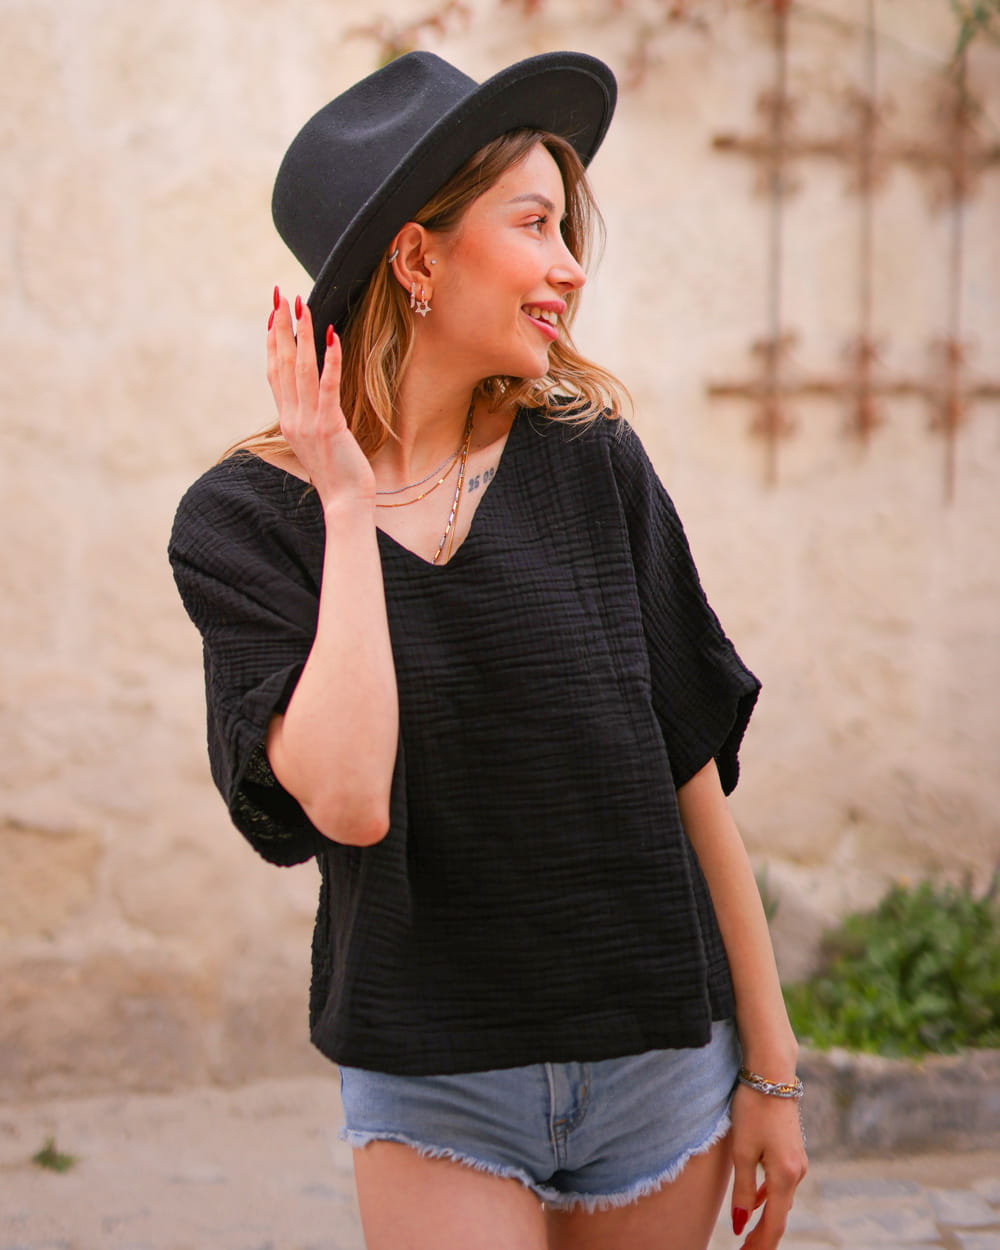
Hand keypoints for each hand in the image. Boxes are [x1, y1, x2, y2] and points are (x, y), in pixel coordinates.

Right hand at [266, 289, 374, 505]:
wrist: (344, 501)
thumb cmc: (337, 472)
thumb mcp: (316, 440)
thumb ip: (309, 416)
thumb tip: (310, 396)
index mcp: (287, 419)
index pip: (274, 372)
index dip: (271, 342)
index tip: (272, 315)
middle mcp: (292, 417)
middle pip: (280, 363)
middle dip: (280, 327)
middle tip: (279, 296)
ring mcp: (308, 422)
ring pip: (300, 370)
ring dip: (301, 335)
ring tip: (302, 306)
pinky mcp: (329, 426)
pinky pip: (327, 387)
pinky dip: (329, 360)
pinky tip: (332, 336)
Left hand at [729, 1082, 807, 1247]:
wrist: (771, 1073)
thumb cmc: (753, 1108)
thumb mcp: (742, 1151)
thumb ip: (743, 1190)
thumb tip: (740, 1224)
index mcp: (785, 1176)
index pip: (773, 1224)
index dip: (760, 1245)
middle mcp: (797, 1172)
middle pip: (779, 1215)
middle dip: (762, 1237)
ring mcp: (797, 1160)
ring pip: (781, 1199)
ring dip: (765, 1218)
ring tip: (748, 1235)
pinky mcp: (792, 1149)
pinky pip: (780, 1183)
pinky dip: (768, 1198)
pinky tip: (756, 1201)